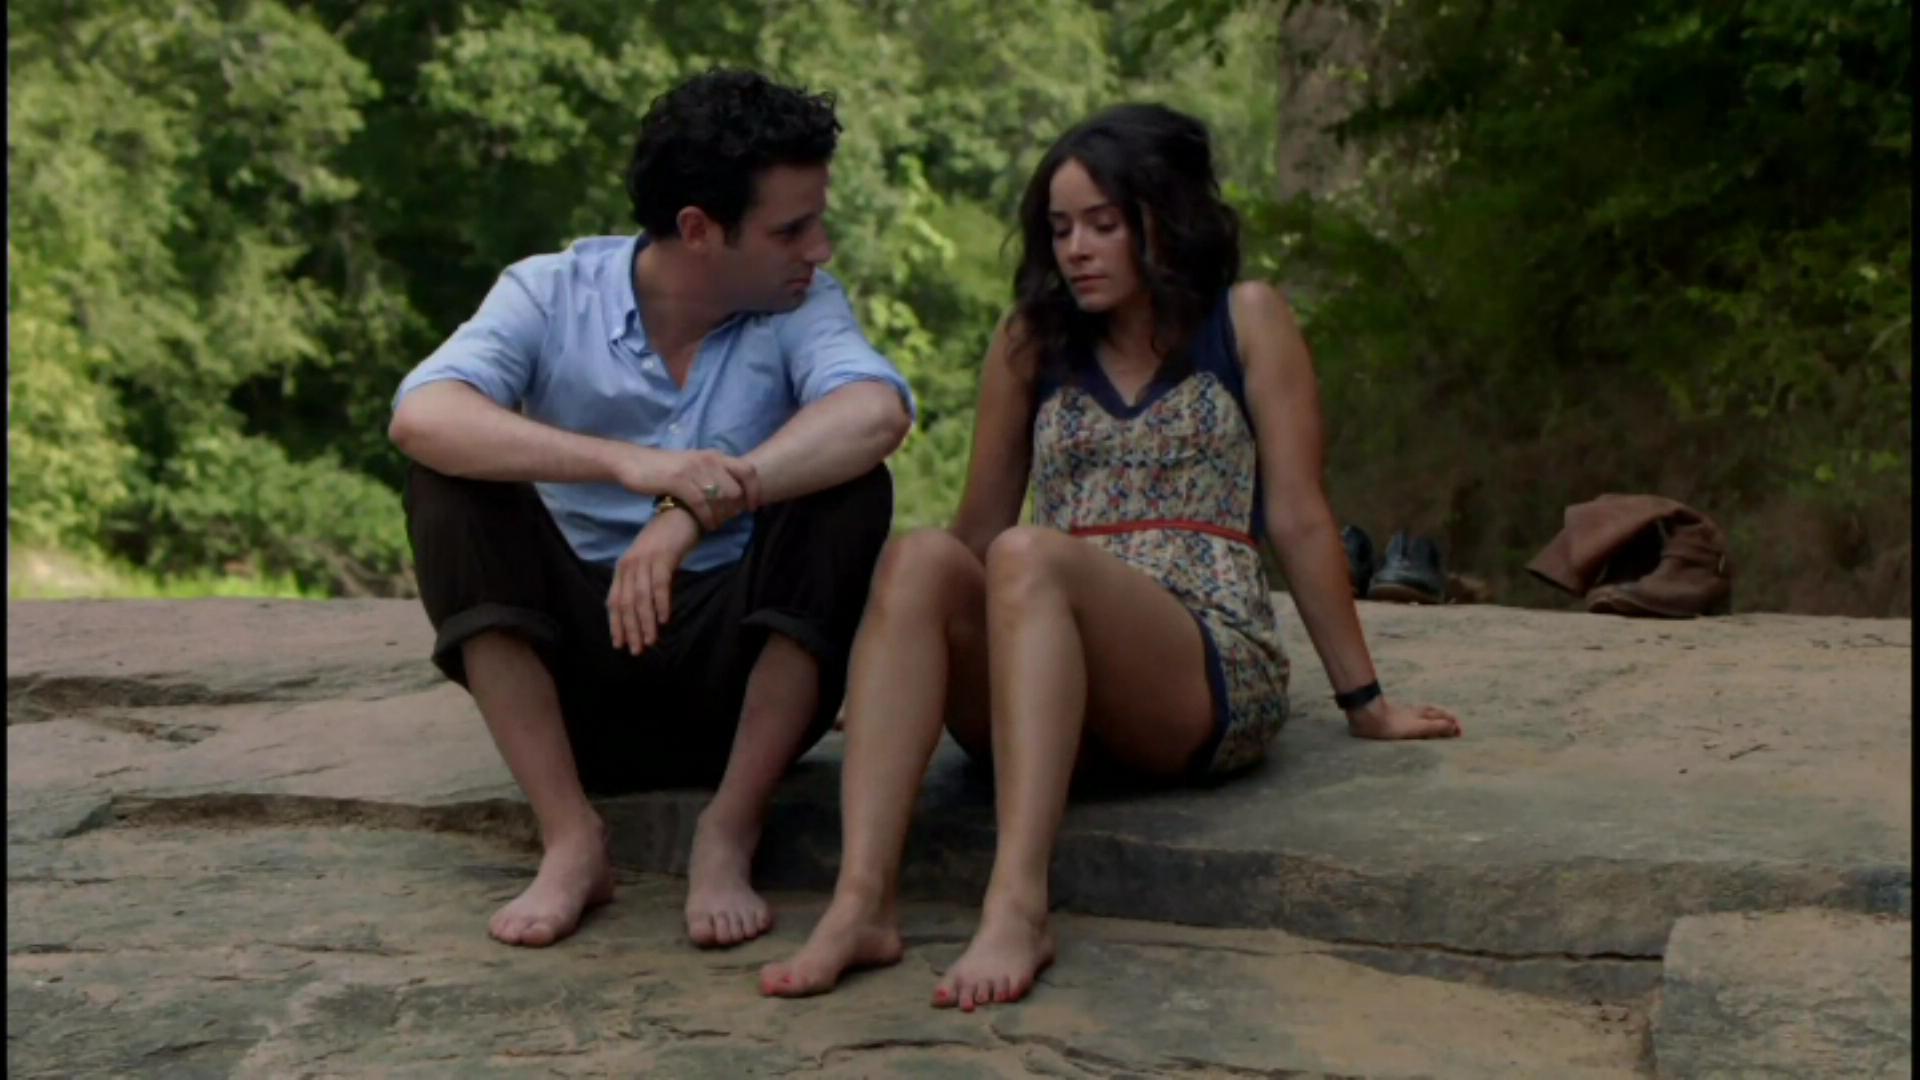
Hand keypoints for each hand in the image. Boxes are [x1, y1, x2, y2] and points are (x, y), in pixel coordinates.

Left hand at [608, 508, 701, 655]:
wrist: (681, 514)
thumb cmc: (665, 543)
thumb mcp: (647, 564)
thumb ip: (641, 584)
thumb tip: (641, 614)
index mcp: (622, 569)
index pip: (614, 601)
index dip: (616, 624)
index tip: (620, 644)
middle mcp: (629, 566)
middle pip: (626, 603)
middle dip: (631, 629)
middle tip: (637, 650)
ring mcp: (645, 561)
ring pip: (641, 598)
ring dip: (646, 622)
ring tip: (651, 641)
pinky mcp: (662, 557)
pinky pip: (659, 585)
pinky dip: (661, 603)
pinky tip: (664, 619)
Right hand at [615, 447, 760, 530]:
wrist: (632, 462)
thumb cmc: (664, 468)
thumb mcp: (694, 466)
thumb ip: (713, 476)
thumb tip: (734, 496)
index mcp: (715, 456)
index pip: (748, 470)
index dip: (755, 490)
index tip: (752, 507)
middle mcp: (708, 460)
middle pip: (737, 489)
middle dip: (734, 508)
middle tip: (726, 519)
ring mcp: (694, 470)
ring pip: (721, 498)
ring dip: (720, 516)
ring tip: (715, 524)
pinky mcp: (678, 481)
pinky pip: (702, 504)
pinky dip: (707, 518)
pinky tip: (706, 525)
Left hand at [1345, 697, 1461, 739]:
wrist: (1366, 716)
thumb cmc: (1392, 725)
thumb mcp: (1417, 728)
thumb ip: (1435, 728)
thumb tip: (1455, 728)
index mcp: (1422, 715)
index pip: (1441, 717)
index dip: (1451, 722)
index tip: (1459, 730)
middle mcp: (1414, 712)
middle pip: (1432, 713)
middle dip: (1443, 717)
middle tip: (1452, 723)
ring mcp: (1402, 713)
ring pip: (1422, 713)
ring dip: (1431, 717)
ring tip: (1436, 721)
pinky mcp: (1391, 716)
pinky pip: (1411, 716)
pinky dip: (1418, 718)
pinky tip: (1411, 722)